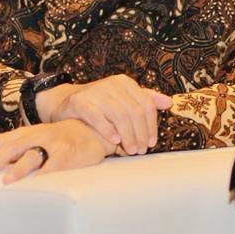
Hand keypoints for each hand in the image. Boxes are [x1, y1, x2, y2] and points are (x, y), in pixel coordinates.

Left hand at [0, 119, 115, 182]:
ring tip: (7, 181)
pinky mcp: (70, 152)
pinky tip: (40, 185)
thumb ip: (15, 153)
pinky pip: (57, 164)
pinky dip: (48, 174)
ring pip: (33, 154)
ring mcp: (53, 142)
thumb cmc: (59, 141)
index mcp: (23, 134)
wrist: (93, 130)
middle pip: (10, 146)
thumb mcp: (35, 142)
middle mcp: (35, 135)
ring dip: (19, 168)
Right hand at [36, 74, 171, 154]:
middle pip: (134, 111)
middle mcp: (112, 84)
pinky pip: (97, 116)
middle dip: (140, 133)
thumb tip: (169, 103)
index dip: (151, 125)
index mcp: (125, 83)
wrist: (66, 102)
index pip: (146, 105)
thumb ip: (145, 100)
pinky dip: (108, 130)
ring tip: (130, 150)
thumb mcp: (123, 98)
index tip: (151, 142)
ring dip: (127, 135)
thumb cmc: (100, 104)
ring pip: (119, 115)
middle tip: (140, 150)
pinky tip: (114, 141)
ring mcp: (96, 91)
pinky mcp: (81, 101)